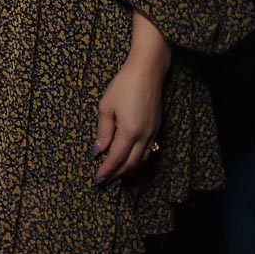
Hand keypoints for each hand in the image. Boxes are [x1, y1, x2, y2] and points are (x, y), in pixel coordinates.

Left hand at [93, 56, 166, 183]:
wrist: (147, 72)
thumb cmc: (123, 86)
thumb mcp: (106, 107)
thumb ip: (103, 131)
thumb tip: (99, 150)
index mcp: (130, 132)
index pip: (117, 158)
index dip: (107, 170)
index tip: (97, 180)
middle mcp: (144, 136)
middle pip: (131, 163)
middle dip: (117, 174)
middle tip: (104, 181)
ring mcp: (153, 132)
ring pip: (141, 159)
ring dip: (128, 169)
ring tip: (115, 173)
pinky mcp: (157, 127)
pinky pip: (148, 150)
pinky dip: (137, 159)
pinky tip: (129, 159)